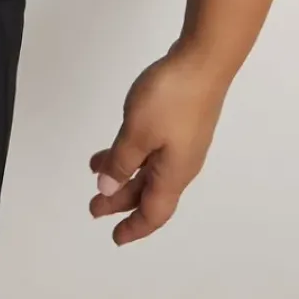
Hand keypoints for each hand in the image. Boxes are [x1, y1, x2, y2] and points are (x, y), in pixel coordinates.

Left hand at [88, 43, 229, 244]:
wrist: (204, 61)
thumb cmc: (171, 99)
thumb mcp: (137, 133)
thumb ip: (121, 162)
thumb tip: (109, 190)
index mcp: (173, 174)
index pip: (154, 212)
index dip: (134, 227)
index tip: (116, 237)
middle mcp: (180, 165)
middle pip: (149, 193)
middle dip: (121, 202)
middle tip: (95, 208)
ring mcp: (182, 143)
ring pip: (148, 170)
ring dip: (123, 175)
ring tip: (96, 174)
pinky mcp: (180, 124)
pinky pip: (151, 151)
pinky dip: (131, 154)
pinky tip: (115, 145)